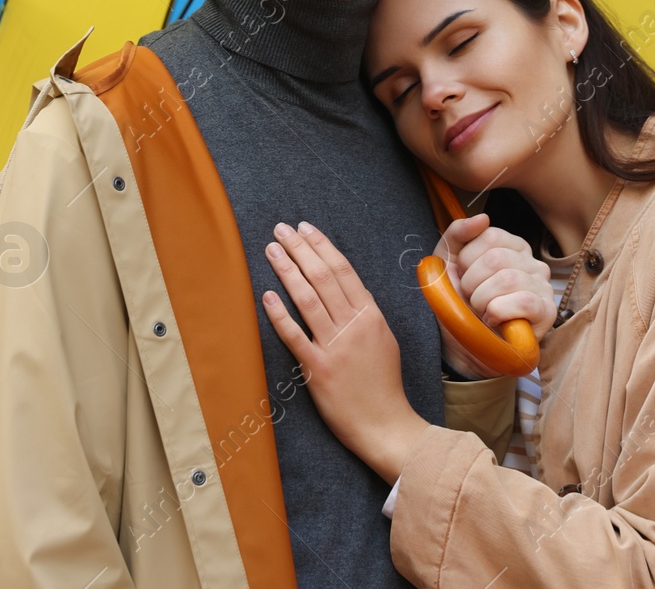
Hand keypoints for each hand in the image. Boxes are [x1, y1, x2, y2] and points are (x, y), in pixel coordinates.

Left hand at [261, 221, 429, 484]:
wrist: (386, 425)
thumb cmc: (384, 384)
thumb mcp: (384, 339)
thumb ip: (365, 314)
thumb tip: (346, 289)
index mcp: (371, 316)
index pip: (343, 271)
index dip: (322, 246)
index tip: (305, 229)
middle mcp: (353, 326)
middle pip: (323, 277)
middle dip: (300, 249)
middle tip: (281, 230)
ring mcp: (335, 347)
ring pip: (308, 299)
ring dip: (288, 270)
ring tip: (271, 250)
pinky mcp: (318, 369)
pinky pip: (295, 336)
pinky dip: (280, 314)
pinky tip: (267, 295)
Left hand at [437, 214, 555, 378]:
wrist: (462, 344)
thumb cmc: (458, 301)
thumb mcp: (447, 263)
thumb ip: (458, 235)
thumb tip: (481, 217)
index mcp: (510, 246)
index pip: (489, 236)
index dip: (467, 260)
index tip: (464, 277)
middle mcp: (531, 262)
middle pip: (495, 257)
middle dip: (471, 283)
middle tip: (471, 299)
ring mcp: (542, 286)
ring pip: (507, 278)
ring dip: (482, 300)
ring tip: (481, 311)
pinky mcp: (547, 312)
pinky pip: (523, 301)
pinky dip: (498, 313)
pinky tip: (493, 320)